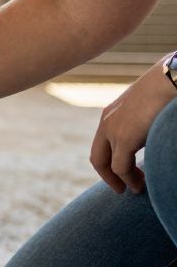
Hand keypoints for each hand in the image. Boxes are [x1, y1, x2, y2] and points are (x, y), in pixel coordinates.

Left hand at [90, 57, 176, 192]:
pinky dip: (128, 180)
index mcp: (113, 113)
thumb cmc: (169, 87)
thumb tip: (152, 130)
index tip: (125, 172)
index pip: (103, 142)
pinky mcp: (125, 137)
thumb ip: (145, 120)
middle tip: (121, 189)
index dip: (110, 160)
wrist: (172, 76)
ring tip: (136, 190)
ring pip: (107, 164)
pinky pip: (120, 167)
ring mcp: (113, 130)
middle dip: (107, 175)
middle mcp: (108, 121)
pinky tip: (139, 186)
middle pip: (98, 156)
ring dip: (120, 180)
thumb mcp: (152, 105)